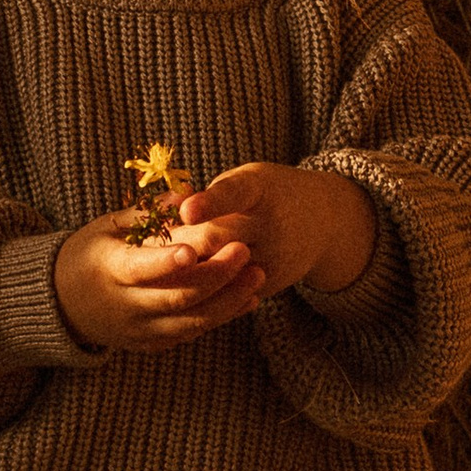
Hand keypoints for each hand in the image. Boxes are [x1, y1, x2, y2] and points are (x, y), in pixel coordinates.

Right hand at [52, 199, 267, 353]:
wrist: (64, 303)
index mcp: (111, 270)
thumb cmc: (92, 253)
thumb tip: (186, 194)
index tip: (195, 249)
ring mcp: (139, 330)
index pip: (141, 269)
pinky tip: (247, 297)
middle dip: (215, 276)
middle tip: (245, 250)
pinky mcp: (152, 344)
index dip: (167, 261)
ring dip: (229, 300)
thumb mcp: (108, 226)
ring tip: (258, 274)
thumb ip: (147, 213)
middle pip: (177, 296)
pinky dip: (221, 316)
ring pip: (191, 322)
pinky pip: (192, 333)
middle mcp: (125, 306)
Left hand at [175, 161, 376, 300]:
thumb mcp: (248, 180)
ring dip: (183, 268)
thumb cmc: (269, 194)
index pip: (235, 193)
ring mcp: (273, 258)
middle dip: (177, 242)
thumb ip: (213, 196)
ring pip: (217, 269)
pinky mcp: (268, 284)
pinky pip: (226, 290)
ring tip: (162, 263)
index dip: (210, 202)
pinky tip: (181, 281)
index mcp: (261, 188)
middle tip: (147, 243)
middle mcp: (273, 224)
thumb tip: (168, 219)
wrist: (323, 222)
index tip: (186, 210)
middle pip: (214, 238)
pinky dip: (201, 286)